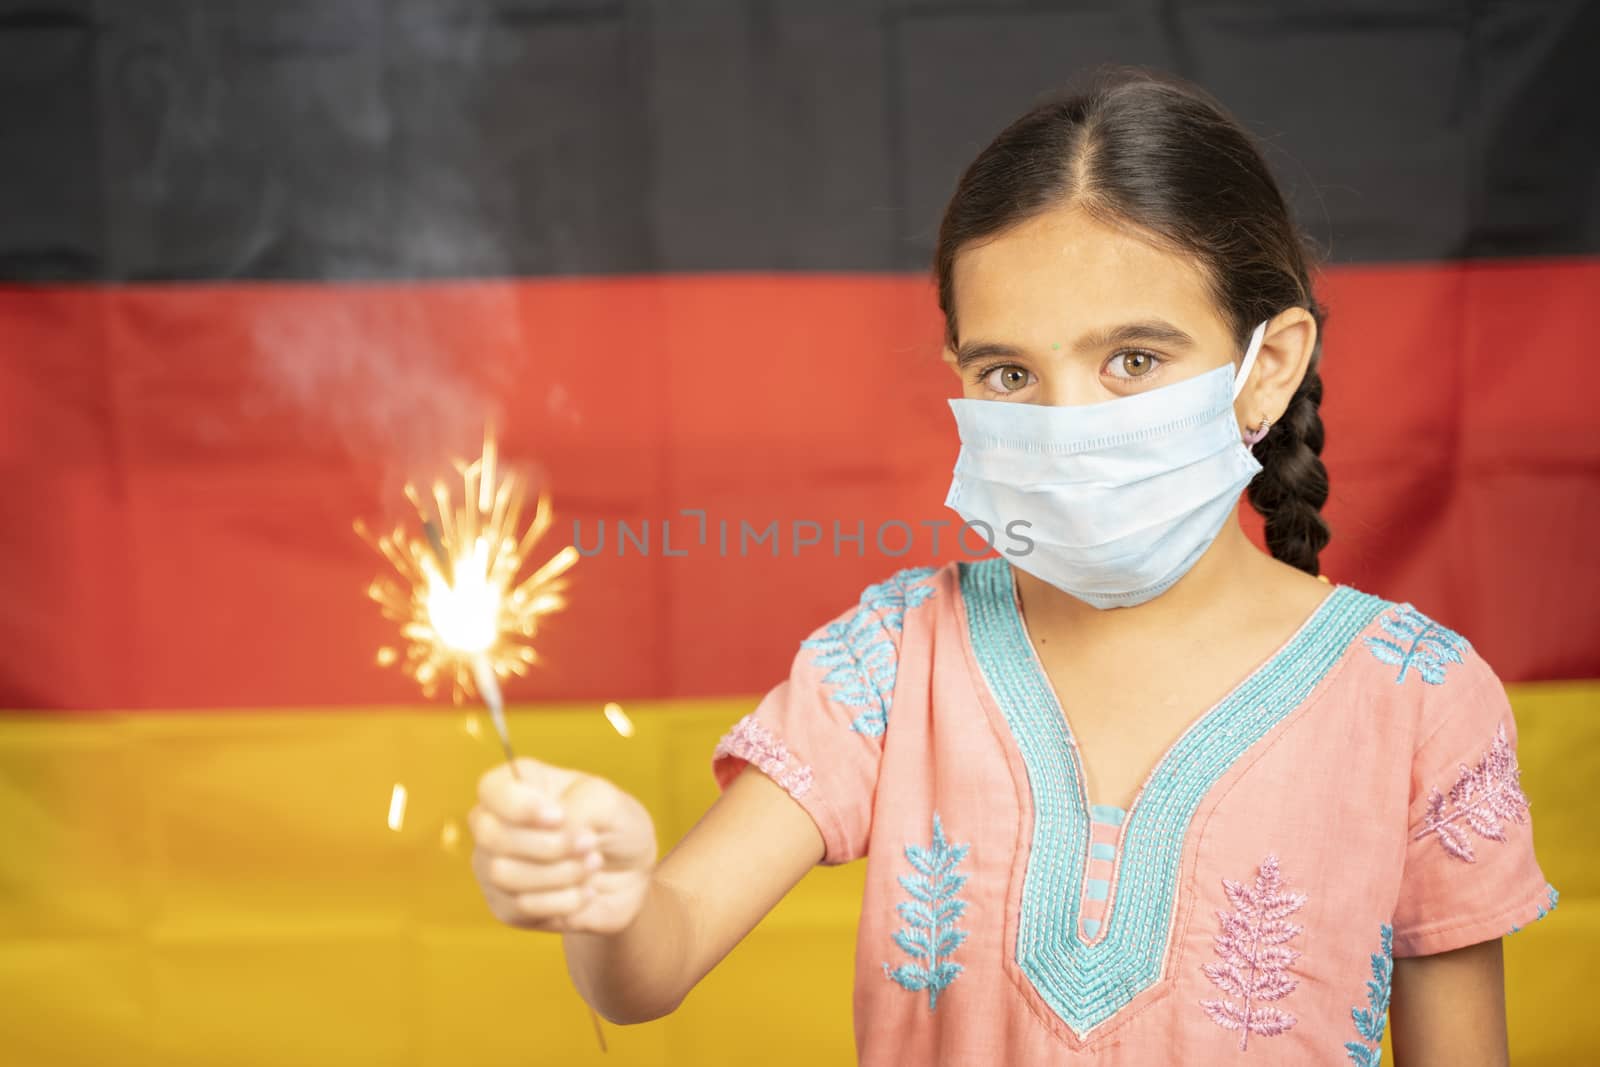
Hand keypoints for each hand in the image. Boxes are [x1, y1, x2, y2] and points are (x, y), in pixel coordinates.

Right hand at [469, 757, 657, 934]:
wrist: (632, 873)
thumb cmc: (615, 825)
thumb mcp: (608, 803)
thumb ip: (577, 808)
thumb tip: (554, 832)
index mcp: (518, 784)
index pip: (491, 789)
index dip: (519, 806)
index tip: (559, 817)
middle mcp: (497, 824)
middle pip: (491, 835)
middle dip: (548, 845)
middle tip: (590, 843)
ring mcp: (495, 867)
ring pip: (503, 873)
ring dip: (560, 873)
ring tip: (594, 864)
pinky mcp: (508, 907)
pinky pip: (521, 907)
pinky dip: (563, 901)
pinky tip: (587, 890)